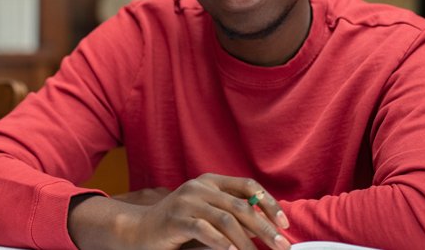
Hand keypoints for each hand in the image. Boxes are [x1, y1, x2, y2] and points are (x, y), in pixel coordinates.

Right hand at [69, 173, 290, 249]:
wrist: (140, 230)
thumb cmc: (178, 224)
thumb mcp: (207, 213)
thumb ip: (230, 213)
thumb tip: (266, 226)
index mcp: (210, 181)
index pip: (248, 186)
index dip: (269, 203)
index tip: (284, 224)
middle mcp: (199, 186)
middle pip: (242, 206)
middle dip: (265, 229)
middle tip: (281, 246)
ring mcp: (186, 201)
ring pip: (227, 220)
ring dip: (247, 242)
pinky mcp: (176, 219)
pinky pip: (205, 230)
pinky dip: (222, 244)